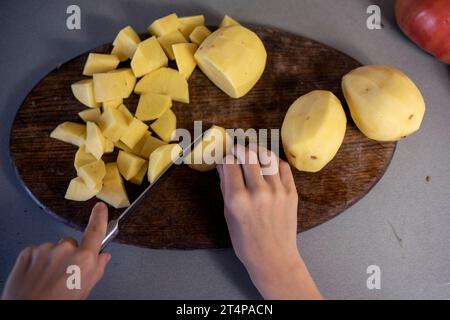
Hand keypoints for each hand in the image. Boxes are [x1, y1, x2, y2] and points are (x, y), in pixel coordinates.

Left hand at [2, 202, 110, 299]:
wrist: (27, 311)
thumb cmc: (58, 304)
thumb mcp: (84, 291)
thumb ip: (96, 270)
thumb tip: (103, 257)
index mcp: (84, 260)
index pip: (95, 231)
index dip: (99, 218)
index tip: (100, 207)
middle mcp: (65, 249)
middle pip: (71, 244)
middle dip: (69, 256)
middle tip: (64, 275)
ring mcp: (45, 249)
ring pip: (54, 249)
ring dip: (52, 260)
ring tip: (47, 279)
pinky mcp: (28, 251)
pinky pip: (38, 252)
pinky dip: (38, 262)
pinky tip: (36, 276)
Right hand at [217, 144, 321, 299]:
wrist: (273, 257)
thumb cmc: (245, 240)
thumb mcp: (228, 214)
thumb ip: (225, 187)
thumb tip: (222, 164)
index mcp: (237, 199)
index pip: (230, 163)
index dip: (225, 157)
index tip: (225, 158)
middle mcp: (258, 192)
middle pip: (248, 155)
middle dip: (239, 149)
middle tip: (237, 150)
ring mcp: (277, 191)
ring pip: (267, 156)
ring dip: (257, 151)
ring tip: (252, 152)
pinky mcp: (291, 192)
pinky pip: (283, 166)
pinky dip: (273, 161)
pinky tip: (267, 163)